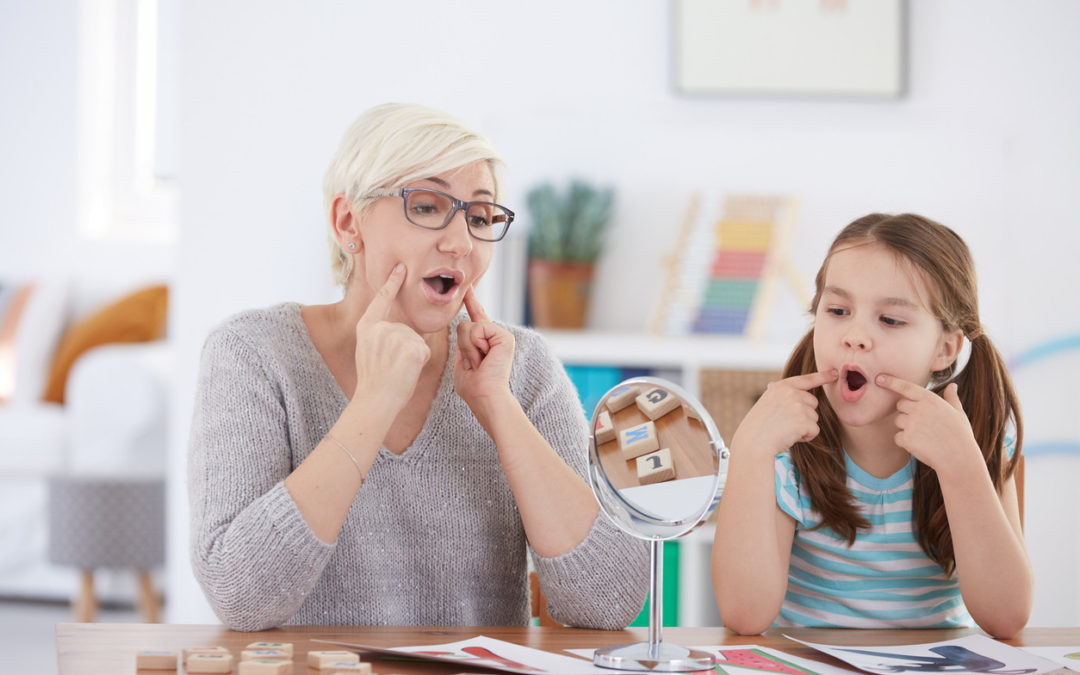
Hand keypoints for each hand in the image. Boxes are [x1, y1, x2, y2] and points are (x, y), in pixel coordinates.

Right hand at [352, 263, 429, 413]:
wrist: (374, 401)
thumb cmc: (374, 382)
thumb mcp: (369, 351)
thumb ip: (382, 336)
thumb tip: (403, 330)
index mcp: (366, 328)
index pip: (381, 300)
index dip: (392, 283)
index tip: (401, 267)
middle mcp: (380, 328)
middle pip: (406, 330)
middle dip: (406, 348)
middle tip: (391, 367)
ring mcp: (395, 336)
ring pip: (416, 341)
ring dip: (413, 356)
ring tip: (397, 370)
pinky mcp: (411, 347)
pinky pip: (423, 350)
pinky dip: (420, 362)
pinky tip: (407, 370)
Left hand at [453, 288, 514, 413]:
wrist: (485, 396)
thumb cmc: (472, 386)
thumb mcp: (462, 361)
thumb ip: (462, 343)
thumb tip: (464, 324)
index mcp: (484, 343)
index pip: (476, 318)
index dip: (471, 302)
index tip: (468, 288)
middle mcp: (494, 337)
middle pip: (465, 326)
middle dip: (463, 346)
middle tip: (475, 364)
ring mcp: (500, 336)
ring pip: (469, 327)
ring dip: (468, 348)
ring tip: (480, 362)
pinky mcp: (505, 337)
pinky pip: (478, 329)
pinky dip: (475, 345)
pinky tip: (485, 357)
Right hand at [731, 370, 837, 457]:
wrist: (753, 443)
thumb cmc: (757, 427)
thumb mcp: (765, 403)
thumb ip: (777, 395)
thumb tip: (774, 384)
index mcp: (780, 387)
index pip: (806, 379)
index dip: (822, 376)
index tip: (835, 373)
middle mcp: (790, 393)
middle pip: (812, 403)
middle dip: (805, 415)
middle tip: (785, 423)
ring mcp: (798, 405)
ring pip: (814, 417)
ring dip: (804, 427)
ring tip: (784, 431)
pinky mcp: (804, 421)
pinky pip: (814, 430)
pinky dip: (805, 437)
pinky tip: (790, 437)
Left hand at [875, 374, 981, 475]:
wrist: (958, 458)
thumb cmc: (959, 435)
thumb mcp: (958, 413)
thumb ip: (951, 398)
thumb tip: (952, 386)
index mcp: (930, 399)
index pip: (906, 387)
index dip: (891, 382)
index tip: (879, 378)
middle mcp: (919, 408)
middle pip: (899, 405)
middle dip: (906, 412)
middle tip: (923, 424)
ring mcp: (911, 423)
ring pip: (898, 421)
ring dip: (906, 428)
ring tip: (925, 436)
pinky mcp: (906, 438)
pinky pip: (897, 437)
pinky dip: (905, 441)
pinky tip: (921, 445)